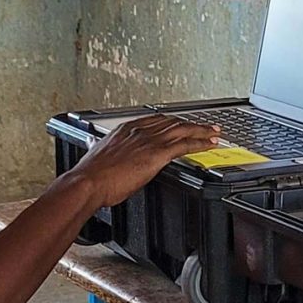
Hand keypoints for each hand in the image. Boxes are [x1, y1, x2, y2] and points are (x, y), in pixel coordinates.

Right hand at [64, 114, 221, 204]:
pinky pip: (185, 145)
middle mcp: (140, 131)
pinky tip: (209, 145)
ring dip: (201, 131)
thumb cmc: (91, 175)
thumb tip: (100, 152)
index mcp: (126, 129)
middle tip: (205, 126)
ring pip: (183, 130)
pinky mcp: (157, 154)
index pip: (155, 120)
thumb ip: (105, 152)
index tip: (180, 123)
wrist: (89, 182)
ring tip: (214, 133)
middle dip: (191, 124)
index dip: (172, 121)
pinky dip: (200, 143)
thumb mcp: (98, 156)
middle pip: (173, 122)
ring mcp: (149, 141)